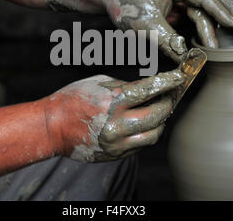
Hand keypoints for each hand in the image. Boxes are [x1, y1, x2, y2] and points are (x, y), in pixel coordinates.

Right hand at [45, 49, 205, 161]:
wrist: (53, 127)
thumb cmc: (74, 99)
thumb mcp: (98, 83)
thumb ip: (125, 86)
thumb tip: (148, 89)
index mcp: (112, 101)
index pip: (149, 90)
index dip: (168, 82)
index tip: (179, 78)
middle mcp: (116, 125)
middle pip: (157, 115)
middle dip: (168, 103)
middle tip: (170, 95)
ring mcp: (116, 143)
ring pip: (153, 134)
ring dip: (160, 121)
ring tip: (158, 111)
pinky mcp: (115, 155)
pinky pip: (140, 145)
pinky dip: (146, 133)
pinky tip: (142, 123)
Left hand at [103, 0, 232, 61]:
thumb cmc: (126, 5)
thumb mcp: (146, 26)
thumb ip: (169, 42)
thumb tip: (188, 60)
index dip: (219, 11)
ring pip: (211, 5)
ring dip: (227, 17)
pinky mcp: (180, 2)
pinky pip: (200, 11)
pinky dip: (213, 20)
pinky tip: (229, 26)